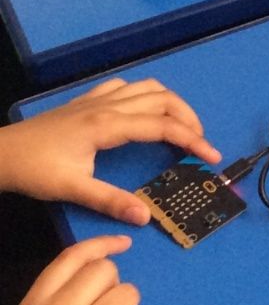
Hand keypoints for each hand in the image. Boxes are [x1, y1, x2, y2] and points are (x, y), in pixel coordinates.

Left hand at [0, 77, 219, 224]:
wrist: (0, 154)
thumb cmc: (34, 170)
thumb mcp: (72, 189)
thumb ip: (111, 201)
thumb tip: (146, 217)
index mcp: (107, 125)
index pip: (162, 125)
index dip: (191, 140)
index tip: (211, 156)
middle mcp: (107, 106)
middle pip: (162, 98)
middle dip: (189, 117)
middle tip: (200, 143)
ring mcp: (96, 100)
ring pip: (147, 87)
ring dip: (171, 103)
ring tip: (181, 127)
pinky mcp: (87, 102)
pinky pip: (126, 87)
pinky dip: (146, 95)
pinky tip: (145, 112)